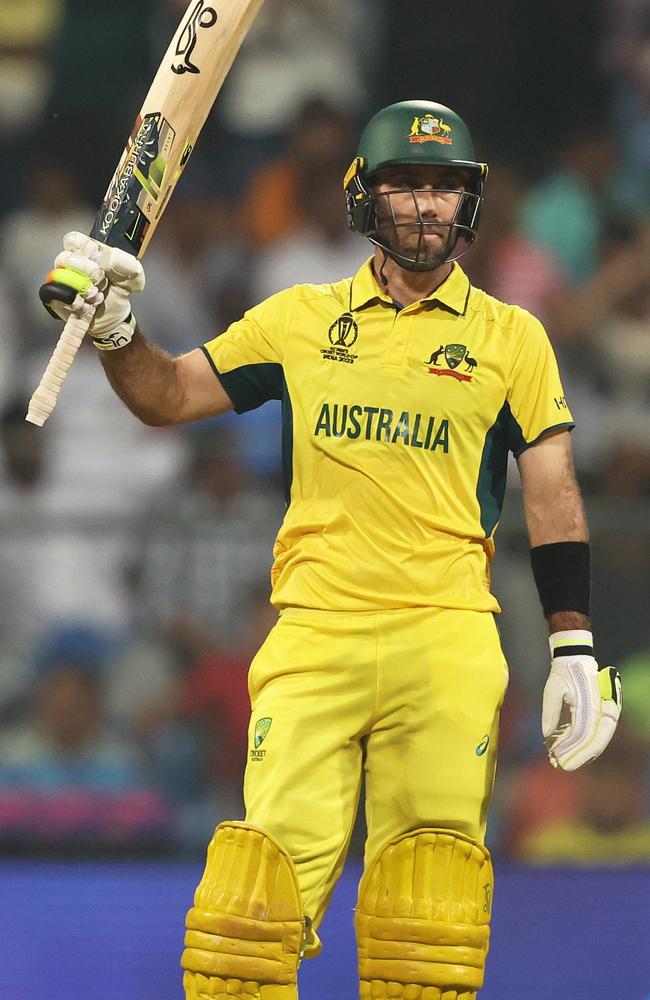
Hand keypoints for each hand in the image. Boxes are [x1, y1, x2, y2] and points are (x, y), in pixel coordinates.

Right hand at [40, 232, 144, 348]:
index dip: (85, 249)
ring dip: (85, 289)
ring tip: (97, 296)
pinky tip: (88, 306)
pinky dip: (77, 303)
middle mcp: (70, 262)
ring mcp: (61, 279)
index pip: (73, 239)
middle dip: (91, 273)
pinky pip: (59, 296)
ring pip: (64, 277)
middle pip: (68, 258)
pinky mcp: (56, 297)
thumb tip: (109, 258)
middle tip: (103, 283)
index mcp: (86, 251)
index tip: (100, 261)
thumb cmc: (117, 292)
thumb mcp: (132, 277)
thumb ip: (127, 264)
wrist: (114, 318)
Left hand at [542, 630, 621, 770]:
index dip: (575, 751)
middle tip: (563, 767)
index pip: (586, 735)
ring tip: (563, 760)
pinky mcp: (600, 713)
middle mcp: (602, 710)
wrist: (575, 658)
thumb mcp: (552, 689)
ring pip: (597, 740)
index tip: (561, 762)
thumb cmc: (563, 672)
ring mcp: (604, 712)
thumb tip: (546, 735)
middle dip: (580, 756)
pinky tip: (567, 748)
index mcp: (592, 704)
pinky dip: (582, 742)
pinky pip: (594, 733)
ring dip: (582, 752)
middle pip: (596, 742)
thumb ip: (550, 711)